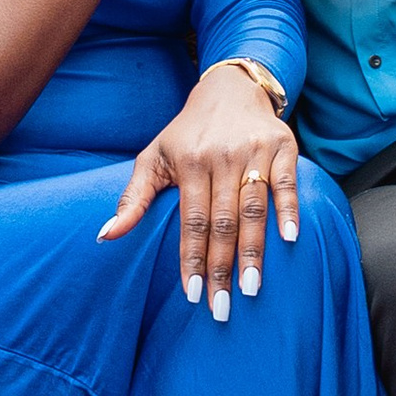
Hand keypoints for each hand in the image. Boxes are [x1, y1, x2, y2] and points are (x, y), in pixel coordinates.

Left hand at [97, 68, 298, 317]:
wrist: (229, 88)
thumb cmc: (187, 132)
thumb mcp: (153, 158)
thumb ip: (132, 199)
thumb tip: (106, 237)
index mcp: (189, 162)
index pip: (191, 221)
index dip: (191, 259)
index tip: (192, 295)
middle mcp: (222, 156)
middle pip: (222, 222)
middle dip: (221, 267)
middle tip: (221, 307)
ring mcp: (254, 151)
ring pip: (253, 208)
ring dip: (253, 251)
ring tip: (251, 288)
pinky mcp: (283, 146)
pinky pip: (286, 183)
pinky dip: (289, 210)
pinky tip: (289, 239)